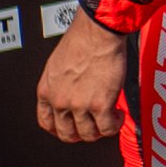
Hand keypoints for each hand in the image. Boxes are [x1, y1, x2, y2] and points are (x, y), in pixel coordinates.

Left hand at [38, 12, 128, 142]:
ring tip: (110, 118)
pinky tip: (119, 115)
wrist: (97, 32)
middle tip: (94, 127)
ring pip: (88, 134)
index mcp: (46, 90)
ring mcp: (79, 105)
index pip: (46, 122)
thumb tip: (72, 91)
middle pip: (67, 133)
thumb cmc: (82, 39)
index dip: (60, 130)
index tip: (70, 129)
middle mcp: (60, 100)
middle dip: (82, 133)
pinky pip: (108, 128)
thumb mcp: (57, 64)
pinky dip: (115, 125)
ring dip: (100, 130)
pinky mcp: (100, 105)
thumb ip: (61, 84)